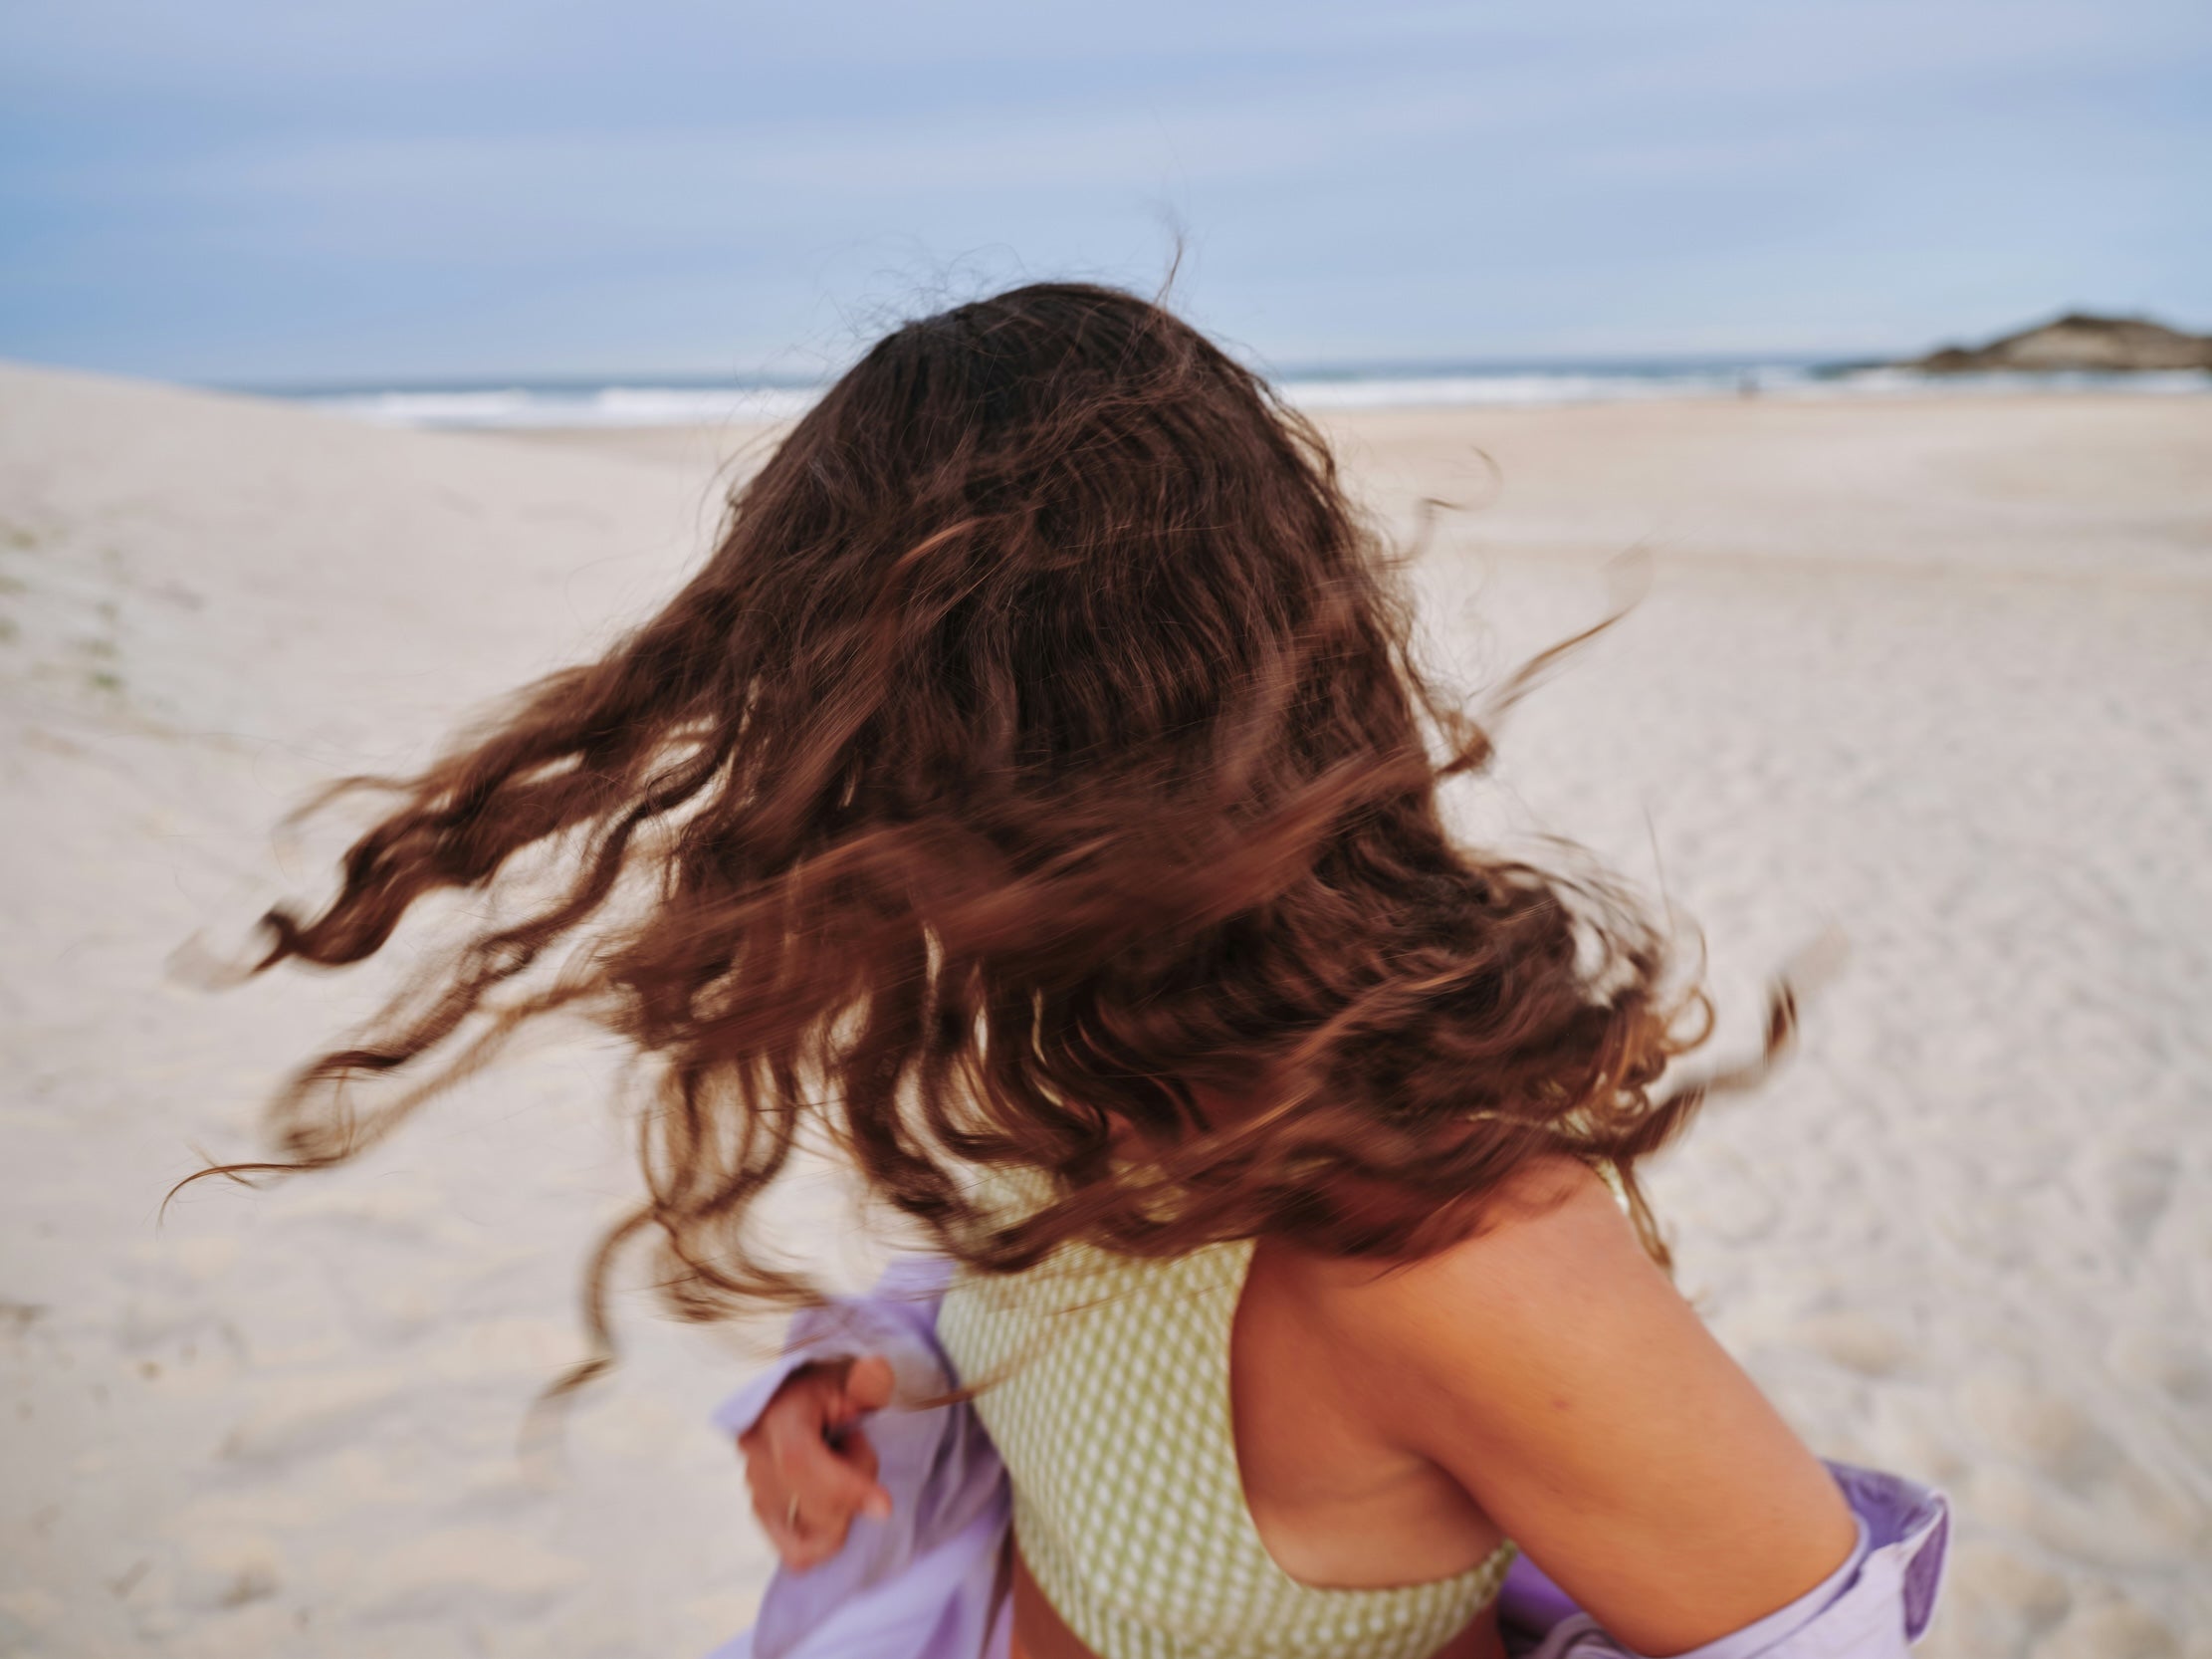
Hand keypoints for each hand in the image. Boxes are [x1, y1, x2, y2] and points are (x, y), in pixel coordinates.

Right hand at [737, 1354, 895, 1570]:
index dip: (843, 1487)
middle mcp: (754, 1452)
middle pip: (808, 1508)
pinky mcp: (759, 1507)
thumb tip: (876, 1373)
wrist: (803, 1389)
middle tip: (858, 1449)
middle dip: (851, 1493)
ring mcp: (753, 1484)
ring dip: (839, 1512)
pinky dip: (824, 1534)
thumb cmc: (832, 1381)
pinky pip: (795, 1549)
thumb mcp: (855, 1373)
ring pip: (805, 1537)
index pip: (799, 1462)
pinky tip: (835, 1497)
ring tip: (840, 1467)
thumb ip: (869, 1379)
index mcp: (775, 1413)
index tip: (885, 1505)